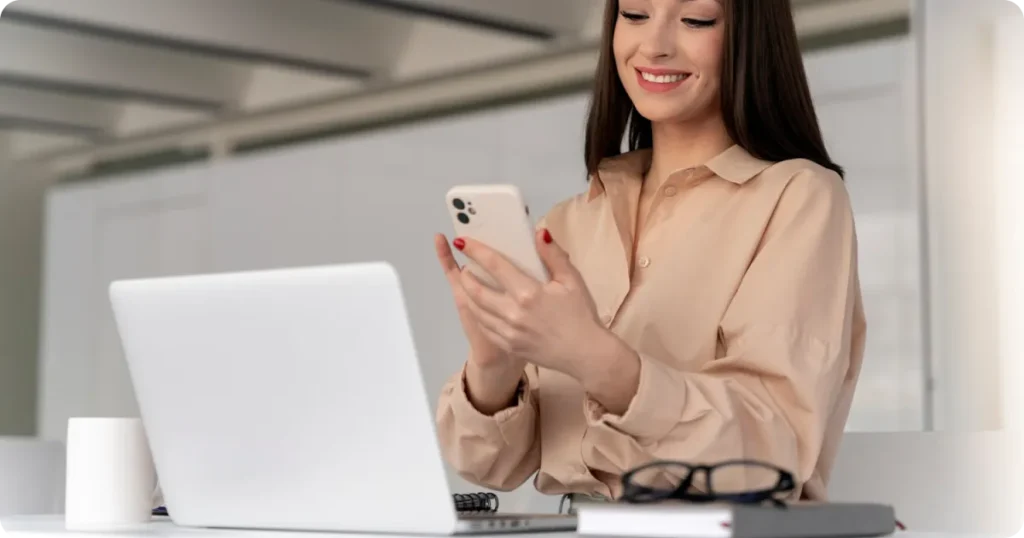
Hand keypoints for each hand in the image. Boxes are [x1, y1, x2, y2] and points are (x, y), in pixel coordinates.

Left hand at [454, 228, 604, 378]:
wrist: (585, 353)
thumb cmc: (580, 315)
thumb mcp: (572, 280)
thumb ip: (553, 255)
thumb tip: (539, 232)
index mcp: (528, 292)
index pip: (494, 265)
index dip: (475, 251)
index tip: (462, 241)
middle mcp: (513, 312)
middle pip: (477, 290)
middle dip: (466, 276)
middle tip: (464, 266)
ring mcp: (508, 332)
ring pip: (477, 310)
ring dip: (468, 294)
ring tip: (468, 283)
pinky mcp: (509, 345)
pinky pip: (485, 328)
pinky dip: (477, 314)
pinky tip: (479, 307)